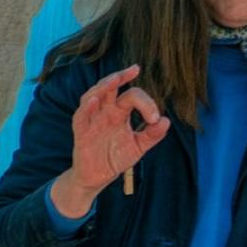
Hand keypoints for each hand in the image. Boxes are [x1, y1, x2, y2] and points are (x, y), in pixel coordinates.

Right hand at [62, 64, 169, 204]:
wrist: (98, 177)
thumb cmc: (116, 158)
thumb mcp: (139, 146)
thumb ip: (152, 135)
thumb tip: (166, 121)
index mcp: (119, 113)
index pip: (132, 97)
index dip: (146, 103)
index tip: (154, 119)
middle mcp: (105, 112)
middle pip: (109, 87)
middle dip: (120, 77)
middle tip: (134, 69)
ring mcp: (92, 120)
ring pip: (93, 96)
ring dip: (103, 86)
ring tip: (115, 79)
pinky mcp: (81, 132)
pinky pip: (81, 116)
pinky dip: (86, 107)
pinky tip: (94, 100)